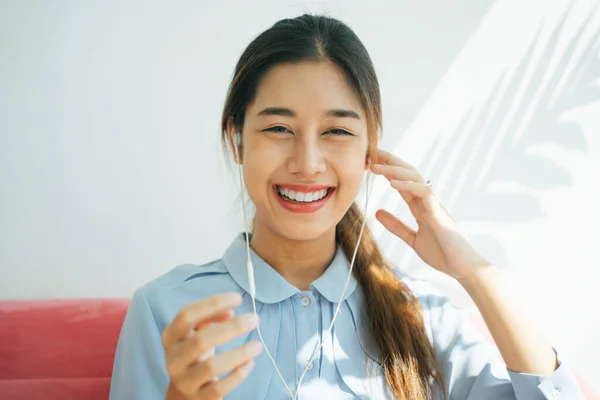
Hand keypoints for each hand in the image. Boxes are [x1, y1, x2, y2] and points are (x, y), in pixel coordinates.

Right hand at [162, 293, 261, 399]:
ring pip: (211, 366)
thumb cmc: (196, 354)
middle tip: (254, 319)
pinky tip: (250, 363)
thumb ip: (211, 317)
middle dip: (232, 328)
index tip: (238, 298)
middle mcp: (173, 359)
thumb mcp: (197, 332)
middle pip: (201, 340)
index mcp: (171, 337)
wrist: (184, 392)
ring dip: (239, 353)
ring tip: (257, 345)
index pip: (186, 315)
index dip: (213, 304)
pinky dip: (238, 374)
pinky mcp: (199, 398)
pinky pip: (220, 387)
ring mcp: (184, 380)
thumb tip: (230, 311)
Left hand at [371, 149, 490, 279]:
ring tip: (376, 166)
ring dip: (394, 170)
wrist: (462, 267)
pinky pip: (423, 192)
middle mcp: (428, 200)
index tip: (370, 162)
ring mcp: (434, 203)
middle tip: (370, 153)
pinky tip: (392, 183)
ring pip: (414, 177)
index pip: (402, 181)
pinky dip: (408, 185)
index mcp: (421, 205)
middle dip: (390, 161)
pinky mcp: (438, 211)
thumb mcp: (412, 239)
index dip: (387, 171)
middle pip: (408, 173)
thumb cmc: (442, 253)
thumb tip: (378, 212)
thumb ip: (396, 226)